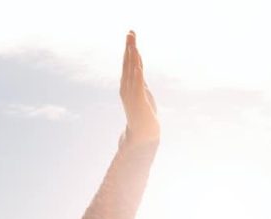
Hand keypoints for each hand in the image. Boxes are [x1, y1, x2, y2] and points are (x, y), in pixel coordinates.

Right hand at [120, 31, 159, 146]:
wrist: (143, 134)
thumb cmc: (143, 114)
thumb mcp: (143, 92)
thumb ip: (140, 80)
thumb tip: (138, 67)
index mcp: (127, 85)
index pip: (129, 63)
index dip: (130, 49)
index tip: (131, 35)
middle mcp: (126, 87)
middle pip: (128, 63)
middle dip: (130, 47)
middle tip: (131, 32)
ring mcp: (131, 93)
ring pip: (131, 71)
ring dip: (132, 57)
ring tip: (133, 43)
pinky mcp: (138, 100)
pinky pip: (137, 85)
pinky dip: (137, 74)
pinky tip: (138, 65)